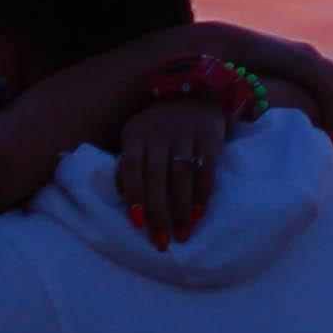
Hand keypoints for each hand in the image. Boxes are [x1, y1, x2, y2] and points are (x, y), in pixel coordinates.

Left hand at [113, 92, 238, 250]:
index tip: (138, 224)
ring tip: (182, 235)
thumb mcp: (137, 136)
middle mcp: (160, 133)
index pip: (132, 168)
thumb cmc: (159, 126)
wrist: (195, 91)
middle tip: (161, 241)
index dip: (134, 196)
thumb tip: (122, 196)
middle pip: (157, 176)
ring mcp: (186, 133)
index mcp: (137, 134)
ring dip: (182, 209)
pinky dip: (202, 194)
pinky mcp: (210, 136)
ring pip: (182, 176)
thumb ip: (128, 162)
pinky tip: (199, 215)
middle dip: (158, 212)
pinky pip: (206, 170)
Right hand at [214, 30, 332, 161]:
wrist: (224, 48)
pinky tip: (329, 134)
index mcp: (307, 61)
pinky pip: (329, 93)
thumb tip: (278, 121)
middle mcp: (314, 59)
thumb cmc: (236, 70)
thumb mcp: (264, 84)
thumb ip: (279, 95)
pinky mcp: (305, 65)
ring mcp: (311, 60)